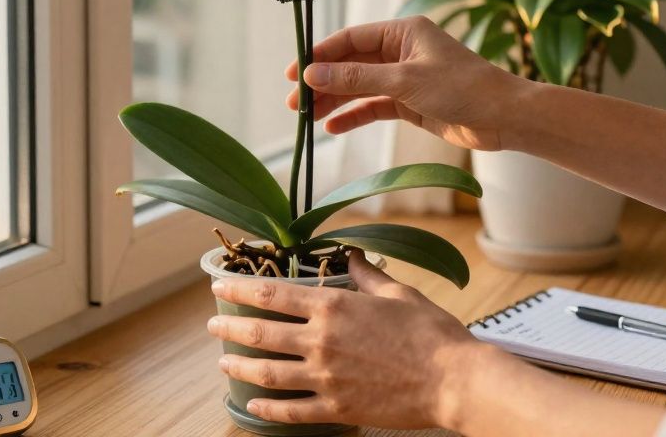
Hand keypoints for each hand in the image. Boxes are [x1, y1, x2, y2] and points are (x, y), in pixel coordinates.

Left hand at [207, 251, 490, 429]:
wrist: (453, 381)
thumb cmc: (430, 333)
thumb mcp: (398, 293)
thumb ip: (367, 275)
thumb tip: (351, 254)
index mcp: (334, 307)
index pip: (272, 294)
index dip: (239, 289)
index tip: (219, 286)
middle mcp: (322, 341)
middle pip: (260, 334)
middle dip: (230, 329)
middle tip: (211, 326)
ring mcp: (326, 378)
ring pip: (268, 373)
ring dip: (240, 368)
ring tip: (224, 363)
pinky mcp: (337, 408)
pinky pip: (292, 410)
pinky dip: (268, 409)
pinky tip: (254, 406)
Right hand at [285, 16, 526, 150]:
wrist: (504, 118)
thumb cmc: (463, 88)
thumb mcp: (404, 81)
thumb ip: (357, 78)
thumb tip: (313, 75)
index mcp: (403, 31)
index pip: (351, 39)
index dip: (320, 55)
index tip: (295, 73)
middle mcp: (401, 51)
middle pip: (351, 64)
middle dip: (323, 82)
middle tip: (295, 102)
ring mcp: (405, 78)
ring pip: (360, 87)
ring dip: (335, 101)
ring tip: (307, 118)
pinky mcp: (411, 103)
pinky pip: (374, 106)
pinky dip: (354, 116)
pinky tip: (334, 127)